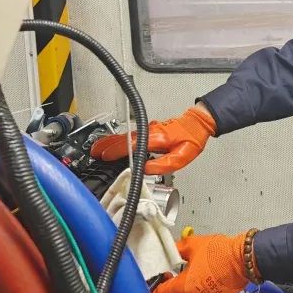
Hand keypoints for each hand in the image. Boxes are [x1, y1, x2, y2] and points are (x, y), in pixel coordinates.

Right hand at [90, 104, 215, 174]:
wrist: (198, 123)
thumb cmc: (192, 138)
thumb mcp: (183, 156)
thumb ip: (164, 164)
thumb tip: (146, 170)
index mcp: (158, 139)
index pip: (133, 145)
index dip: (117, 151)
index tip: (105, 156)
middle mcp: (151, 132)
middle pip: (125, 138)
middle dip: (108, 145)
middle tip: (94, 152)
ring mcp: (150, 129)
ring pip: (126, 135)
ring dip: (111, 141)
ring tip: (97, 148)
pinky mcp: (150, 130)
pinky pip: (131, 135)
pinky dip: (119, 139)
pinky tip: (113, 143)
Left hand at [152, 233, 252, 292]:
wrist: (242, 259)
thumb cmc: (220, 253)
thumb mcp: (193, 244)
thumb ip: (178, 248)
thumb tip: (171, 251)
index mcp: (184, 287)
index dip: (158, 288)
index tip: (158, 283)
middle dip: (173, 290)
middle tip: (176, 277)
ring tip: (193, 280)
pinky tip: (204, 286)